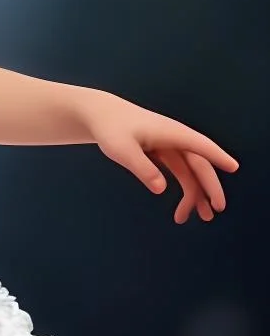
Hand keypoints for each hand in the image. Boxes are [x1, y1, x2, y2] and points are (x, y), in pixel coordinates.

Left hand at [84, 91, 238, 222]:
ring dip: (196, 195)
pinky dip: (183, 191)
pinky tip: (182, 210)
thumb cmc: (112, 129)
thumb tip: (161, 188)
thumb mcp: (123, 149)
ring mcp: (172, 148)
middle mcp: (177, 140)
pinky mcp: (164, 154)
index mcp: (172, 134)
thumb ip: (142, 167)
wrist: (101, 117)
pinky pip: (180, 174)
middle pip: (199, 165)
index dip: (218, 156)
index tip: (233, 167)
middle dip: (210, 187)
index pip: (200, 146)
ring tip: (200, 218)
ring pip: (191, 173)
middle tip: (217, 210)